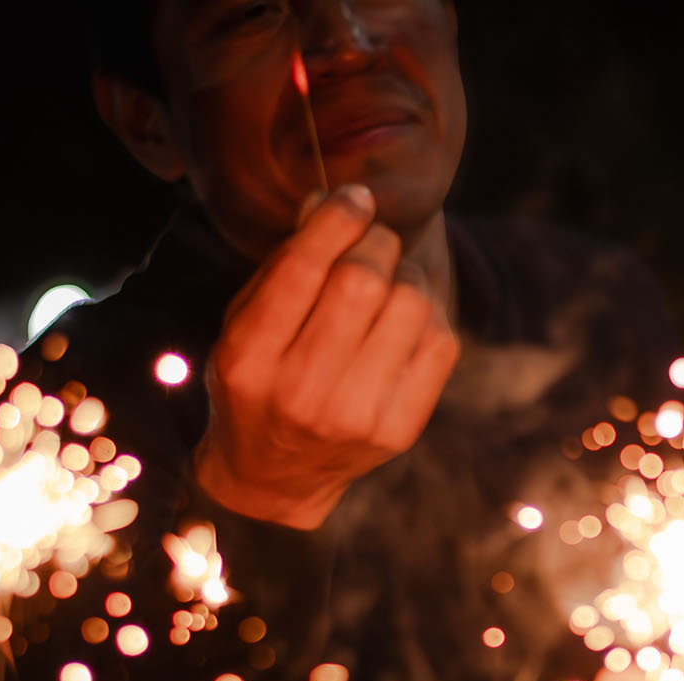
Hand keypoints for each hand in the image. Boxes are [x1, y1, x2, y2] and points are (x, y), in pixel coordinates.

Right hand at [194, 184, 460, 529]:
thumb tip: (333, 202)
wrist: (274, 476)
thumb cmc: (257, 383)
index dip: (338, 221)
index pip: (302, 269)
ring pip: (410, 306)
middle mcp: (302, 390)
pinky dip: (428, 317)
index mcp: (249, 357)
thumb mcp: (243, 326)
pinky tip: (403, 321)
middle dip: (375, 244)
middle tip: (372, 242)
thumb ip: (283, 266)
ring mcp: (356, 415)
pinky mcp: (400, 428)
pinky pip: (440, 342)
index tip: (354, 199)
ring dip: (405, 277)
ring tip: (387, 282)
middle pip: (362, 282)